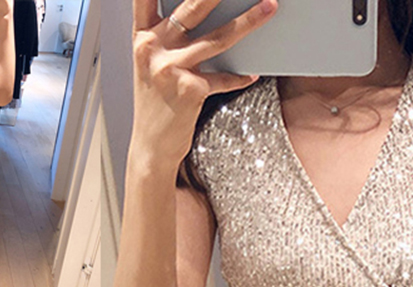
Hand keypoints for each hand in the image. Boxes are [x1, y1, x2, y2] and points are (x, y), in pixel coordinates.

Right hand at [130, 0, 277, 168]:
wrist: (151, 146)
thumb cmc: (155, 104)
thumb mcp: (153, 64)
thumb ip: (169, 37)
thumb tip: (204, 13)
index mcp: (142, 36)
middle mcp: (153, 48)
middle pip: (192, 6)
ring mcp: (171, 68)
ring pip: (217, 37)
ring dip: (248, 21)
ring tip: (270, 7)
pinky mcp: (190, 90)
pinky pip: (223, 77)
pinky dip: (239, 77)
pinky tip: (251, 74)